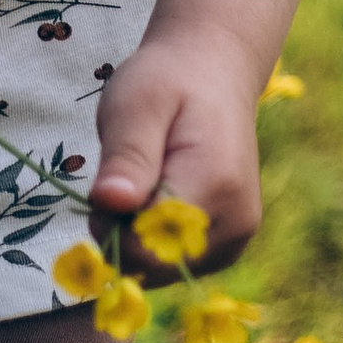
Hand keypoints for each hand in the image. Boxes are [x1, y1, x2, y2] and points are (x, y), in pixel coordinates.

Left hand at [90, 26, 264, 280]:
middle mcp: (235, 223)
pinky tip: (157, 196)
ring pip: (163, 270)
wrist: (215, 73)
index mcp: (216, 186)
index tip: (106, 186)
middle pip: (155, 266)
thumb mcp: (136, 102)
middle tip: (122, 179)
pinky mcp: (230, 244)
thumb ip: (126, 154)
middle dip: (123, 233)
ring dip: (137, 237)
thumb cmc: (169, 82)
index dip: (112, 225)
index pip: (148, 247)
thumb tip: (110, 202)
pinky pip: (177, 263)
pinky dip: (154, 240)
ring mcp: (237, 238)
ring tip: (144, 181)